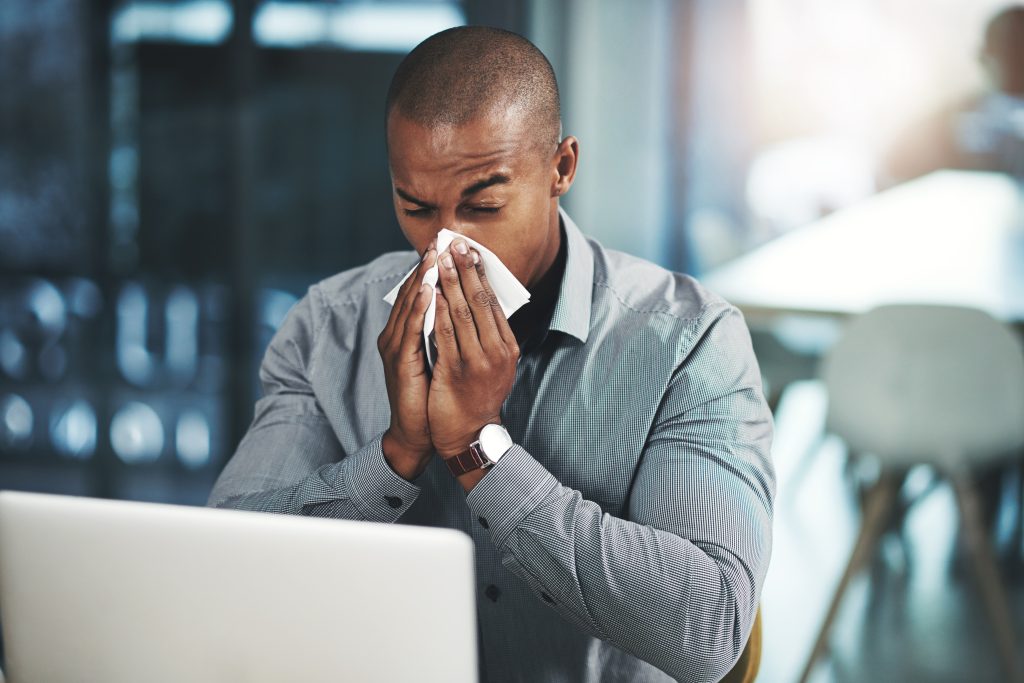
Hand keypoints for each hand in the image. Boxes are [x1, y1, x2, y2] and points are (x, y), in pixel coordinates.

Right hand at [378, 241, 436, 479]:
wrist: (419, 432)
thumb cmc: (431, 396)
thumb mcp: (439, 356)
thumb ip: (443, 332)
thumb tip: (459, 307)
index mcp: (405, 334)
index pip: (417, 293)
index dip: (429, 269)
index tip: (445, 246)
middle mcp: (395, 336)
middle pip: (409, 293)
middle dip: (425, 266)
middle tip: (439, 240)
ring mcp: (395, 348)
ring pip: (408, 306)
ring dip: (421, 278)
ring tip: (434, 256)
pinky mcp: (399, 362)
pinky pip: (410, 329)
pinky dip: (418, 306)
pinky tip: (427, 289)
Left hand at [429, 238, 519, 457]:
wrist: (469, 434)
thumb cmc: (477, 396)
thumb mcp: (492, 364)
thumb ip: (487, 336)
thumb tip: (477, 302)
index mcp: (507, 346)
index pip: (493, 301)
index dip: (481, 273)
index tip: (470, 250)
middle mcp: (497, 350)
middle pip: (480, 300)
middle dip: (466, 269)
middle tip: (455, 243)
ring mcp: (478, 360)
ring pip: (462, 312)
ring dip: (450, 282)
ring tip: (440, 259)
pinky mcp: (456, 369)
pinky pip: (445, 332)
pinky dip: (437, 309)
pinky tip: (430, 292)